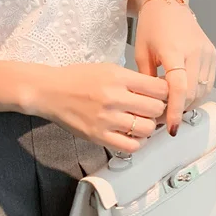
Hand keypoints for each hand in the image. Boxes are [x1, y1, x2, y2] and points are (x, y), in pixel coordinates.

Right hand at [27, 63, 168, 153]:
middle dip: (158, 110)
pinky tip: (132, 135)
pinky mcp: (98, 136)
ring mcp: (106, 119)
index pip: (159, 88)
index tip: (162, 95)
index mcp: (118, 77)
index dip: (165, 93)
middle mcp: (114, 98)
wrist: (50, 91)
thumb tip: (158, 92)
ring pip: (146, 129)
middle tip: (152, 110)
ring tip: (141, 122)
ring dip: (148, 127)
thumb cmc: (78, 78)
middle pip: (156, 109)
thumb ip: (132, 80)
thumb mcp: (107, 69)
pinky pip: (130, 146)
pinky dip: (136, 142)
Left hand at [134, 0, 215, 135]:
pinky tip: (183, 95)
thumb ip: (147, 80)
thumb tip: (150, 106)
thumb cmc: (150, 27)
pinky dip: (197, 93)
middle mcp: (195, 51)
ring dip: (189, 103)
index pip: (179, 87)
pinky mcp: (212, 53)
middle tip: (164, 120)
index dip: (175, 110)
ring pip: (203, 90)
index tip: (171, 128)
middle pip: (192, 92)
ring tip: (172, 108)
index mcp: (174, 50)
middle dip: (179, 109)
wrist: (167, 5)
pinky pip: (208, 82)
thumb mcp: (141, 53)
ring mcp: (207, 52)